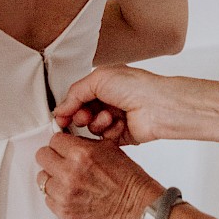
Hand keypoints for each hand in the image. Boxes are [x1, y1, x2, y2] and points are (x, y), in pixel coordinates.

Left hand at [36, 133, 163, 218]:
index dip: (61, 143)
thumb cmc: (126, 178)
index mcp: (81, 153)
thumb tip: (66, 140)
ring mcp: (65, 193)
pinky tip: (70, 191)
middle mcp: (70, 173)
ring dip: (53, 176)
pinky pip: (47, 197)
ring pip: (42, 177)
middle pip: (42, 156)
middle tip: (63, 160)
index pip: (54, 140)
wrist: (135, 204)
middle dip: (53, 156)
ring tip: (68, 178)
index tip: (65, 147)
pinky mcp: (64, 210)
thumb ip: (82, 142)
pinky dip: (56, 194)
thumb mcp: (107, 147)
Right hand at [53, 65, 167, 144]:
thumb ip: (75, 93)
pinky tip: (120, 124)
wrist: (157, 106)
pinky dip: (110, 132)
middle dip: (81, 117)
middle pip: (82, 115)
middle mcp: (109, 101)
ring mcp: (115, 118)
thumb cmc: (135, 86)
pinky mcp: (121, 135)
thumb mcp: (98, 79)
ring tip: (109, 117)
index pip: (77, 98)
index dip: (68, 108)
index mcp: (103, 85)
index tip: (60, 117)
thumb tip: (60, 108)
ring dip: (97, 123)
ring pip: (92, 128)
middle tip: (84, 116)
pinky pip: (105, 139)